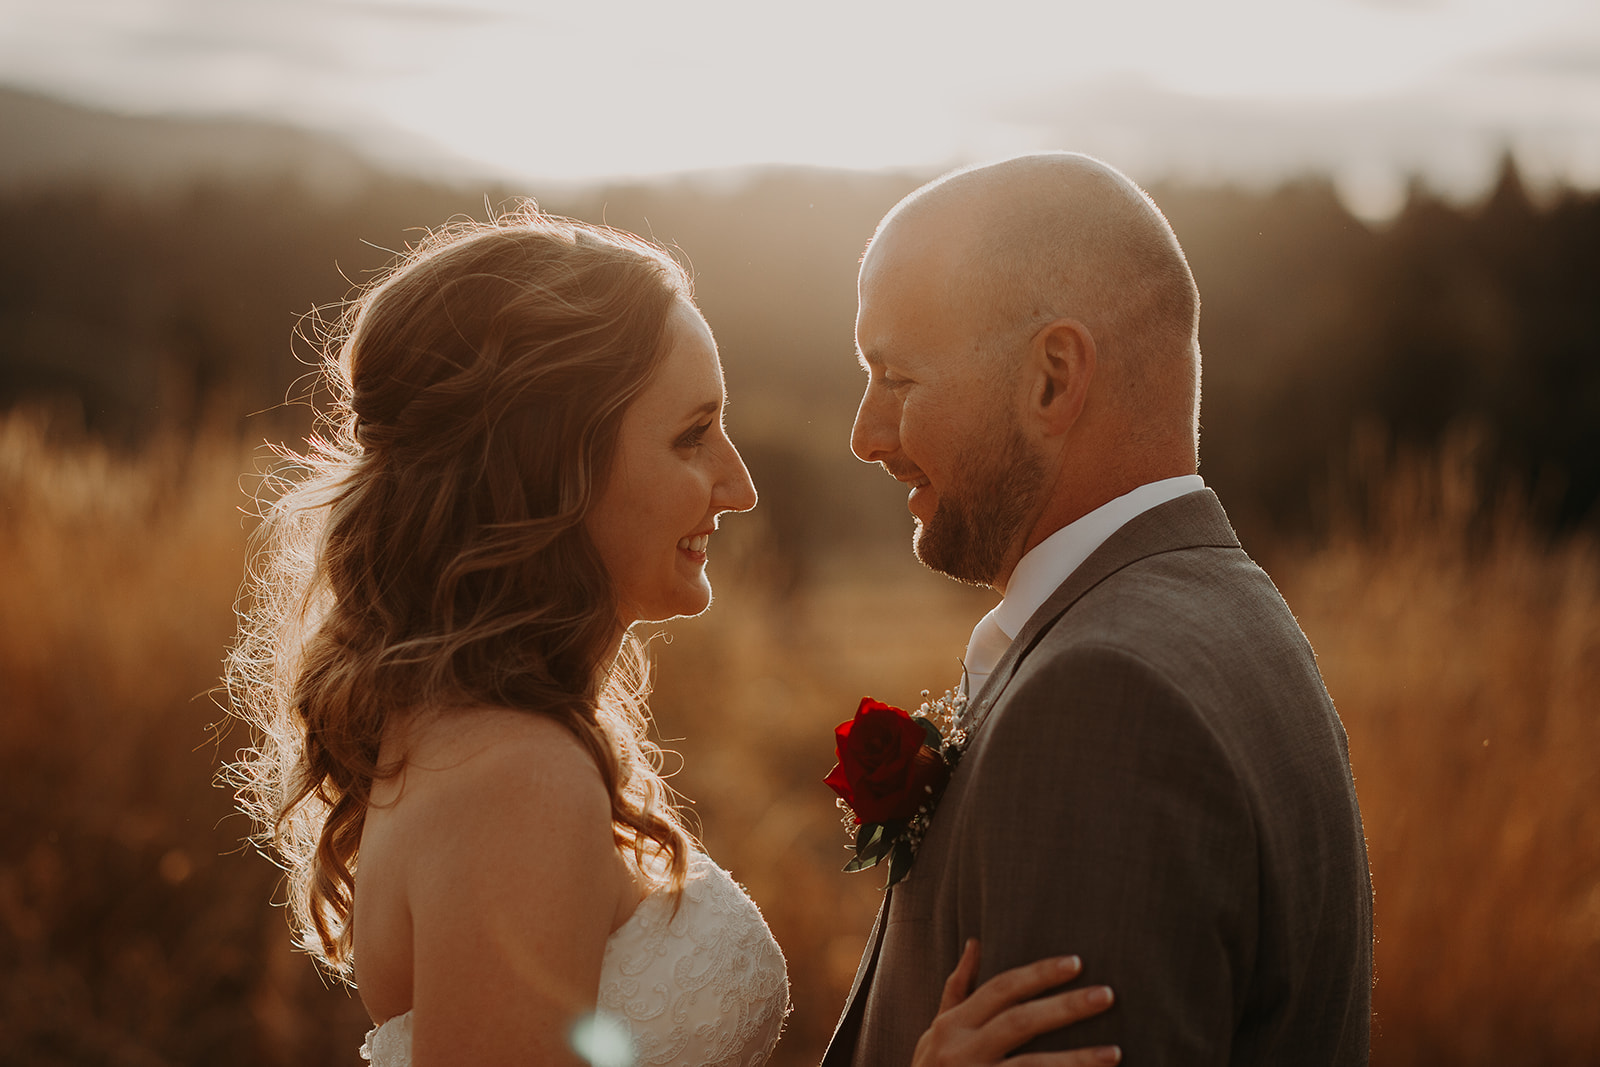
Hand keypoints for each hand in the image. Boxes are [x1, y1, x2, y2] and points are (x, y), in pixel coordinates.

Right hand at [911, 939, 1119, 1066]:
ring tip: (1114, 1053)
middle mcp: (962, 1052)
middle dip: (1065, 1008)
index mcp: (953, 1025)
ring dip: (1076, 1061)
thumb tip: (976, 943)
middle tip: (1106, 995)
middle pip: (1020, 1022)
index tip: (1076, 963)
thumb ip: (958, 990)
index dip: (1038, 974)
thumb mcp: (937, 1030)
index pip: (1000, 989)